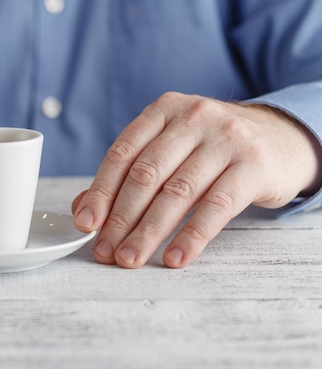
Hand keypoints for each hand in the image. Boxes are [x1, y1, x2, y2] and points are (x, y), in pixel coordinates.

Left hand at [72, 92, 320, 267]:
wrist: (281, 137)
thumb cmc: (213, 148)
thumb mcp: (172, 149)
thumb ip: (129, 174)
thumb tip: (85, 209)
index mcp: (164, 110)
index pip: (122, 154)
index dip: (100, 192)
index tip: (86, 224)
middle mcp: (193, 118)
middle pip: (146, 175)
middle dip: (120, 218)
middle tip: (105, 250)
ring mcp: (226, 138)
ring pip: (177, 192)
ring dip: (149, 232)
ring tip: (131, 258)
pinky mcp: (253, 165)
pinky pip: (217, 206)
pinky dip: (193, 235)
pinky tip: (176, 257)